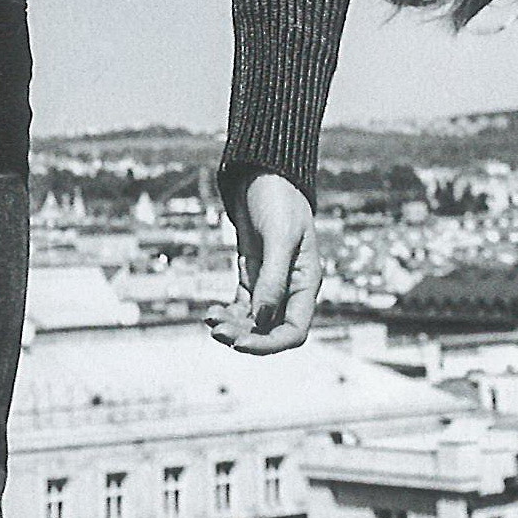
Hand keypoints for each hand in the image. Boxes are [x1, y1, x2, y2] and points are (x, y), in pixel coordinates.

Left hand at [212, 174, 320, 353]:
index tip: (241, 344)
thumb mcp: (279, 237)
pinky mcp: (251, 274)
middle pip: (270, 329)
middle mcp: (290, 288)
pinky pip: (240, 305)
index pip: (294, 329)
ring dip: (233, 326)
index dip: (270, 343)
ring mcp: (269, 283)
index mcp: (305, 282)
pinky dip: (227, 312)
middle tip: (218, 332)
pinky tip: (211, 312)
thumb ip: (273, 278)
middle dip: (246, 335)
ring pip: (253, 320)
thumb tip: (263, 318)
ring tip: (211, 321)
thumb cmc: (279, 199)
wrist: (263, 174)